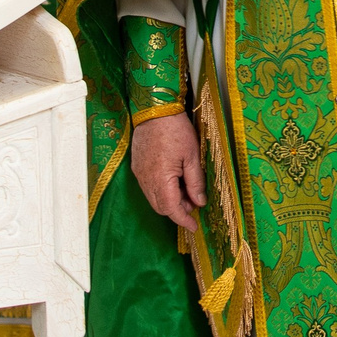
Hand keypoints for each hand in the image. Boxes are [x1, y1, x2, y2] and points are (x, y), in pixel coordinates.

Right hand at [132, 113, 204, 231]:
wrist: (154, 109)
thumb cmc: (176, 129)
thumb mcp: (192, 156)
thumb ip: (195, 182)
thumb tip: (199, 202)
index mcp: (160, 178)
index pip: (171, 209)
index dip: (183, 220)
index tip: (193, 227)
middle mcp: (146, 179)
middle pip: (160, 207)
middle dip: (177, 211)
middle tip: (194, 205)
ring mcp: (139, 173)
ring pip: (153, 198)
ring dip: (169, 200)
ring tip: (186, 191)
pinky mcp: (137, 166)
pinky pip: (148, 187)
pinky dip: (161, 190)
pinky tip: (173, 181)